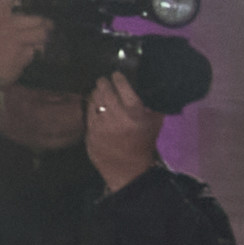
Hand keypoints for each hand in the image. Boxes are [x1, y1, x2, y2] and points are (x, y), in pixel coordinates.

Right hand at [0, 0, 54, 92]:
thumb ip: (2, 20)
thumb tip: (24, 15)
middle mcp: (6, 24)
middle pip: (37, 19)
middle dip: (46, 24)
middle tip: (48, 26)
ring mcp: (14, 38)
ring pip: (42, 34)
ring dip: (43, 40)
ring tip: (39, 43)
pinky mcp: (21, 54)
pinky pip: (37, 51)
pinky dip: (35, 53)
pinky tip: (27, 56)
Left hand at [81, 71, 164, 190]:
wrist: (128, 169)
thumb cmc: (143, 144)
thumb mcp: (155, 124)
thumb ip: (153, 106)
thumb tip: (152, 90)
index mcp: (134, 112)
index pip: (123, 87)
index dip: (118, 78)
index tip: (116, 75)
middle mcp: (116, 116)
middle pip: (105, 91)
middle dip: (103, 83)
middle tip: (103, 80)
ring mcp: (101, 124)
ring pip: (94, 100)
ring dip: (96, 93)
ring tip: (98, 90)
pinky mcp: (91, 132)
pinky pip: (89, 113)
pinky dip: (91, 106)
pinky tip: (94, 105)